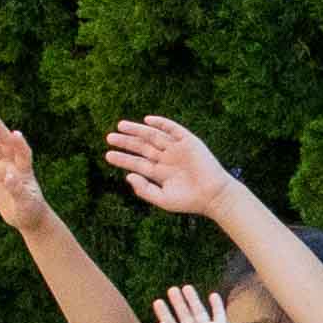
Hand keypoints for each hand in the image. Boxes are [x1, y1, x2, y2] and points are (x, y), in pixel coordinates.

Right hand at [0, 114, 49, 230]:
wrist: (24, 216)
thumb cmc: (29, 210)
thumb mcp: (26, 203)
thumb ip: (18, 189)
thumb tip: (8, 175)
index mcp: (25, 169)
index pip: (23, 152)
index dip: (20, 144)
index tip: (15, 134)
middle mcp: (13, 163)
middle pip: (6, 143)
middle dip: (0, 131)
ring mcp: (2, 164)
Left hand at [106, 115, 236, 217]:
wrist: (214, 196)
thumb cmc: (189, 201)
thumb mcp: (163, 199)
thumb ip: (144, 189)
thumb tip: (128, 175)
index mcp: (160, 172)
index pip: (137, 163)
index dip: (123, 158)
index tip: (108, 155)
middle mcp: (167, 159)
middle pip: (142, 147)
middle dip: (126, 142)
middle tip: (109, 137)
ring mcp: (177, 149)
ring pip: (154, 136)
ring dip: (138, 130)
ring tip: (121, 126)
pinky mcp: (189, 142)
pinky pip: (173, 129)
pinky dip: (162, 124)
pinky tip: (148, 121)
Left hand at [147, 284, 235, 322]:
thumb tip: (163, 322)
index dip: (163, 313)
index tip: (157, 301)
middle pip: (183, 314)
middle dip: (177, 302)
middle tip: (172, 289)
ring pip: (198, 311)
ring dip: (193, 299)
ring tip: (186, 287)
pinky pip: (218, 314)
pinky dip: (217, 304)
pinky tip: (213, 295)